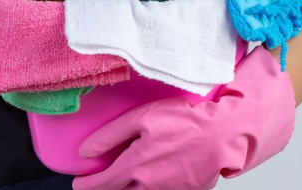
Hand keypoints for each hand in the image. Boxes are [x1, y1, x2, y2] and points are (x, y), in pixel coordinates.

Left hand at [73, 46, 295, 189]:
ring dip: (127, 188)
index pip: (102, 183)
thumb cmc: (184, 121)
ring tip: (124, 178)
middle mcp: (149, 185)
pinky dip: (149, 187)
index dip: (87, 185)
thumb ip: (111, 134)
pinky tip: (152, 176)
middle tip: (98, 183)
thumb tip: (86, 150)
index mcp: (136, 166)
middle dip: (105, 189)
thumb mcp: (142, 119)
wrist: (222, 135)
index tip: (79, 184)